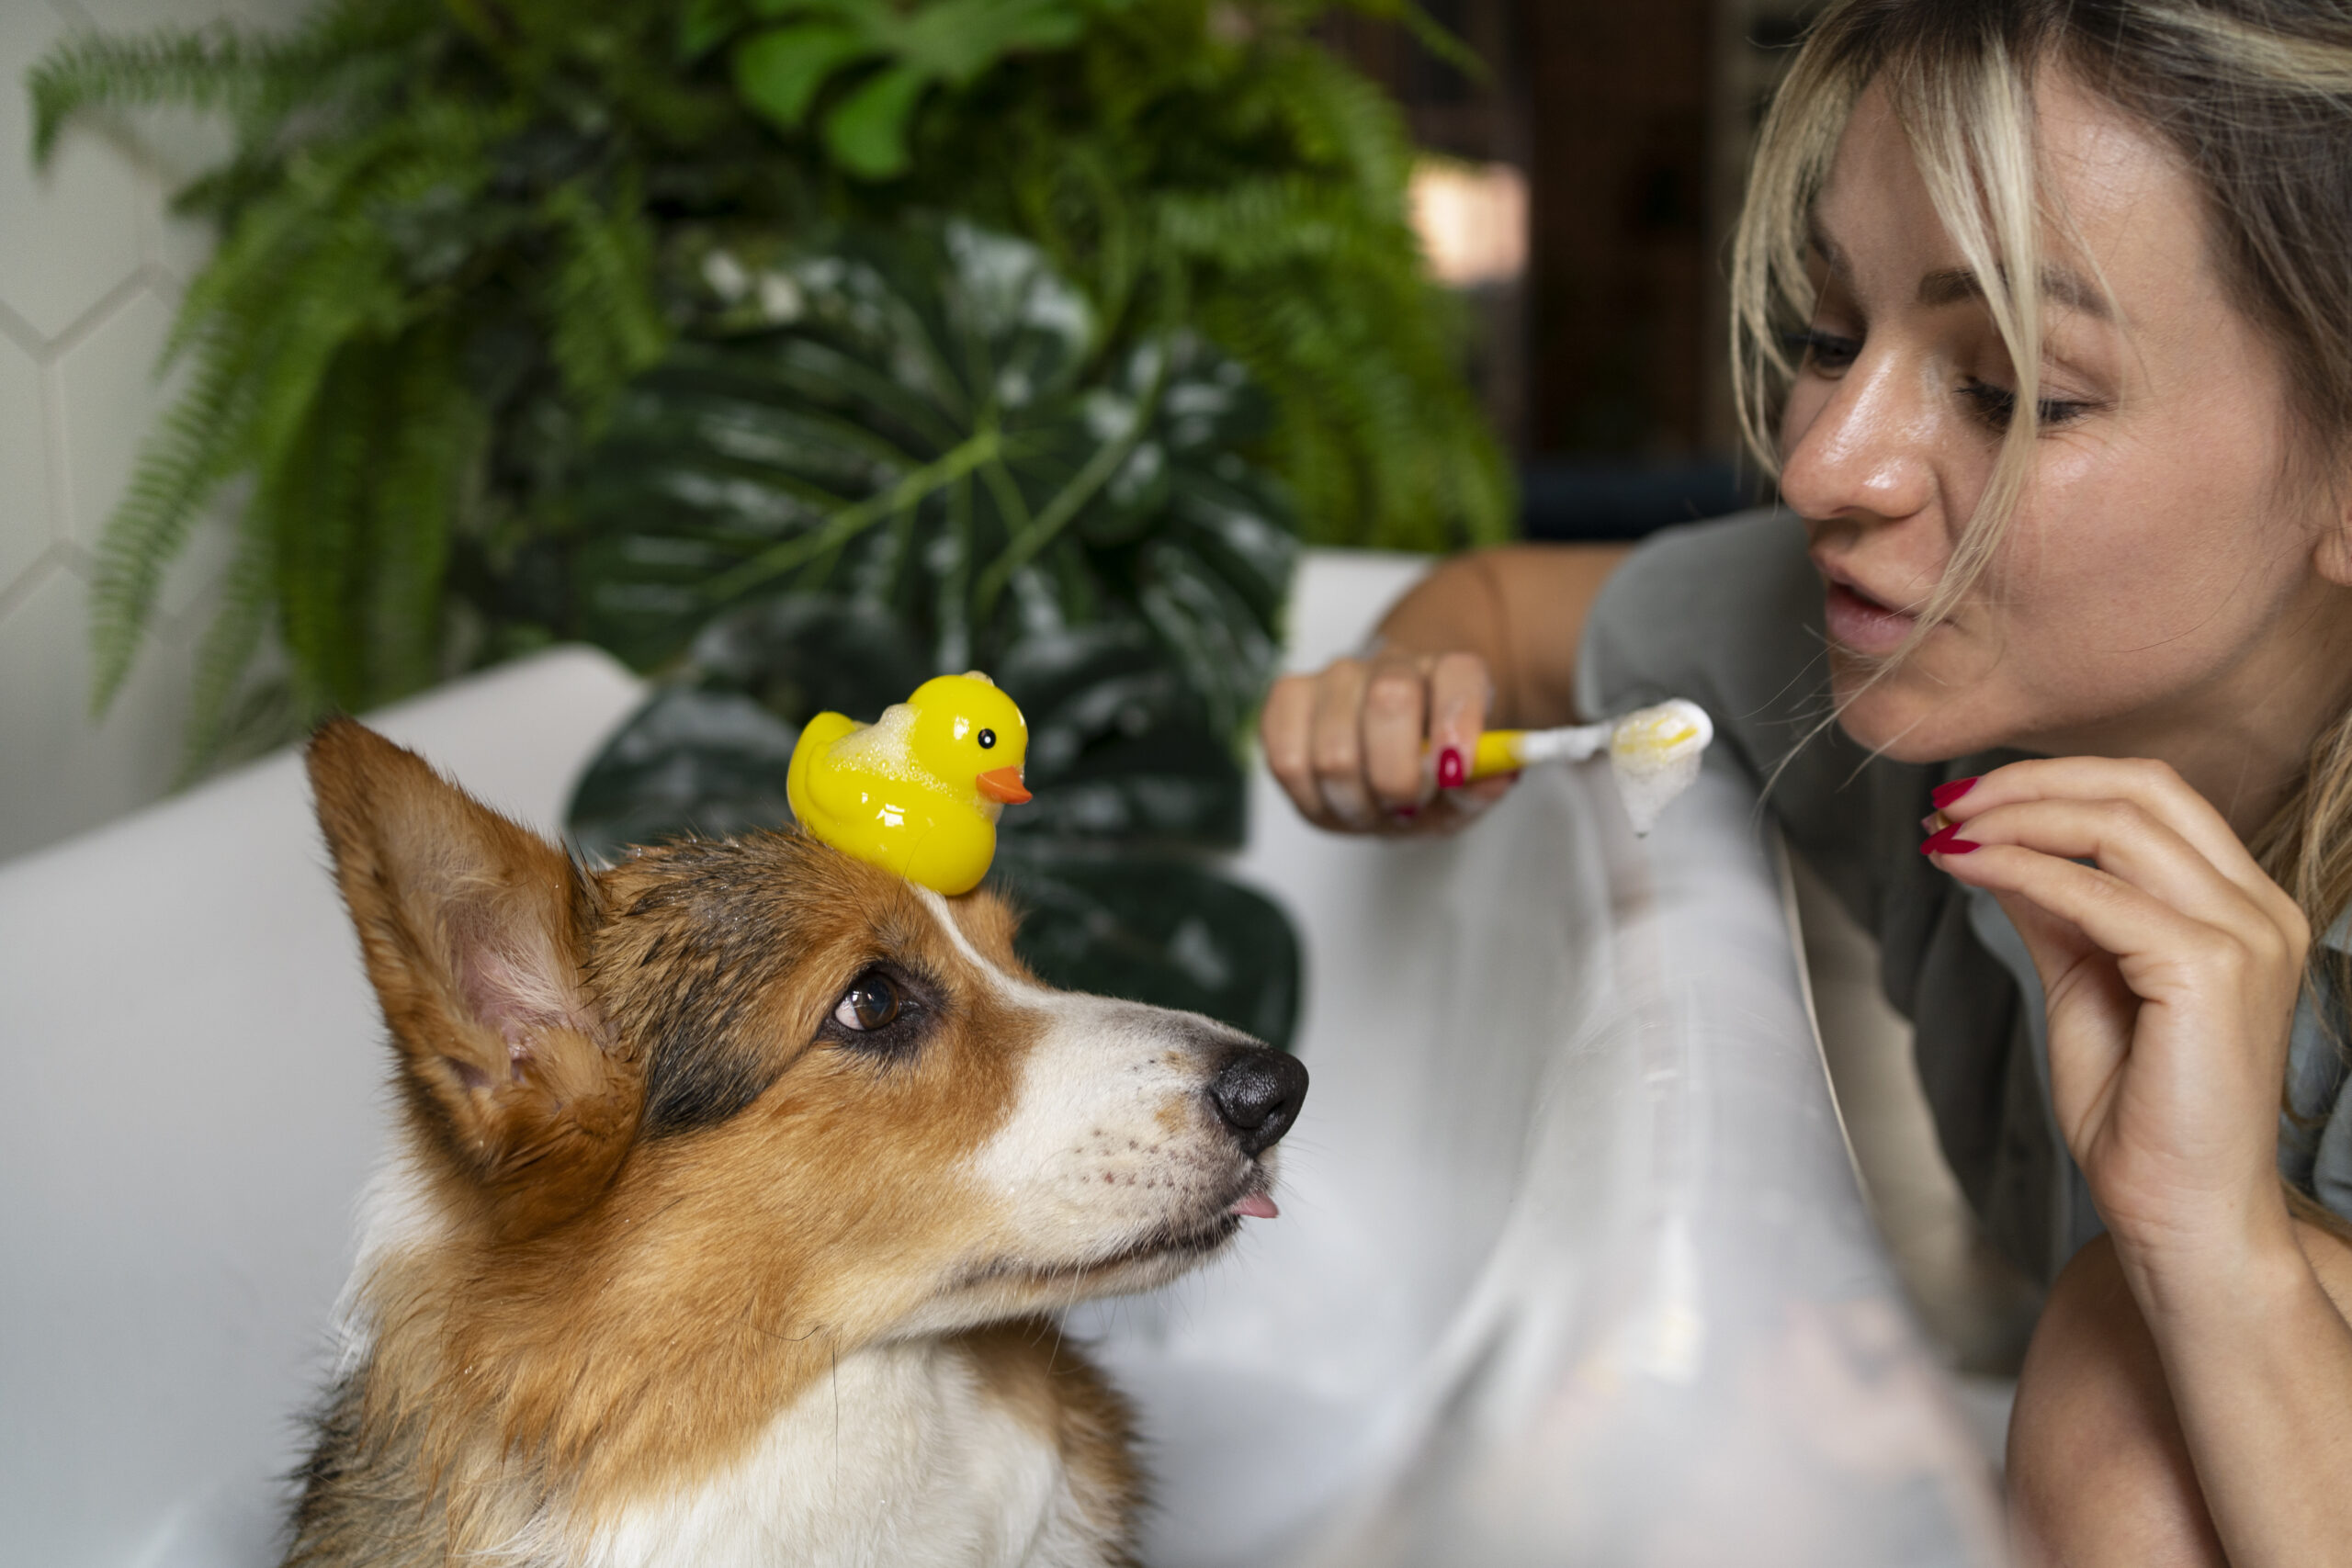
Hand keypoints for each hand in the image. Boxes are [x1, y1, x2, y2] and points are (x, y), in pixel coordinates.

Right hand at [1260, 648, 1517, 834]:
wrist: (1380, 751)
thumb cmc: (1424, 770)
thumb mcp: (1463, 790)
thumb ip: (1481, 787)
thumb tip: (1498, 777)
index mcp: (1449, 673)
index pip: (1458, 674)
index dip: (1457, 719)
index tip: (1456, 768)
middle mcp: (1390, 664)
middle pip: (1389, 704)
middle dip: (1397, 779)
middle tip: (1405, 804)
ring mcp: (1332, 677)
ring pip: (1334, 751)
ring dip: (1355, 802)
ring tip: (1370, 808)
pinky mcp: (1286, 698)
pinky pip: (1287, 760)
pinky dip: (1312, 799)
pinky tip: (1332, 799)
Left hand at [1926, 759, 2309, 1272]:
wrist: (2179, 1213)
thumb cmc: (2139, 1117)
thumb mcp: (2085, 985)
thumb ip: (2058, 912)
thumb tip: (1998, 848)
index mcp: (2243, 908)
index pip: (2153, 797)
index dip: (2053, 782)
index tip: (1966, 801)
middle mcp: (2260, 912)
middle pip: (2143, 789)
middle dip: (2029, 782)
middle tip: (1947, 803)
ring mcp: (2246, 937)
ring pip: (2119, 825)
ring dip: (2015, 816)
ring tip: (1946, 831)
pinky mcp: (2210, 972)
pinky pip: (2096, 893)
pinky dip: (2019, 867)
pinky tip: (1966, 868)